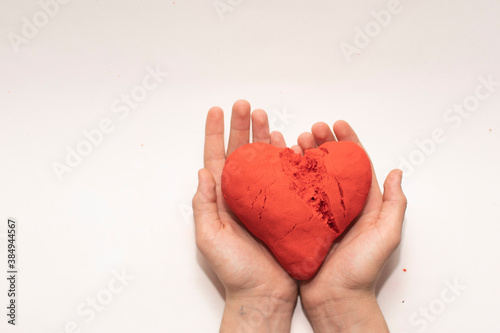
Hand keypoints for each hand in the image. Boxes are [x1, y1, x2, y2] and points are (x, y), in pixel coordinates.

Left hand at [192, 100, 297, 331]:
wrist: (264, 293)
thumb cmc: (235, 271)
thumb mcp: (210, 239)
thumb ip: (203, 206)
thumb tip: (201, 172)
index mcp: (221, 199)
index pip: (215, 158)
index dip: (215, 133)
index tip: (216, 110)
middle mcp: (242, 195)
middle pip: (240, 152)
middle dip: (242, 127)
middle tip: (246, 105)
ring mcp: (263, 200)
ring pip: (263, 160)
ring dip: (264, 137)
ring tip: (266, 116)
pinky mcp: (283, 207)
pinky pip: (284, 177)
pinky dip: (285, 158)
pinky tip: (287, 143)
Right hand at [297, 121, 406, 331]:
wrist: (335, 299)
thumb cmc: (361, 271)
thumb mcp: (386, 236)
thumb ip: (393, 205)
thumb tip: (397, 172)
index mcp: (363, 205)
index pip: (356, 165)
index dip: (348, 142)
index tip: (337, 124)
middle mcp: (340, 205)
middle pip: (331, 166)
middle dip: (323, 144)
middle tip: (312, 129)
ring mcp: (319, 213)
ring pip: (311, 177)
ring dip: (304, 156)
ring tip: (296, 141)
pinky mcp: (302, 223)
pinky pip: (295, 195)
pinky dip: (289, 178)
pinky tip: (282, 166)